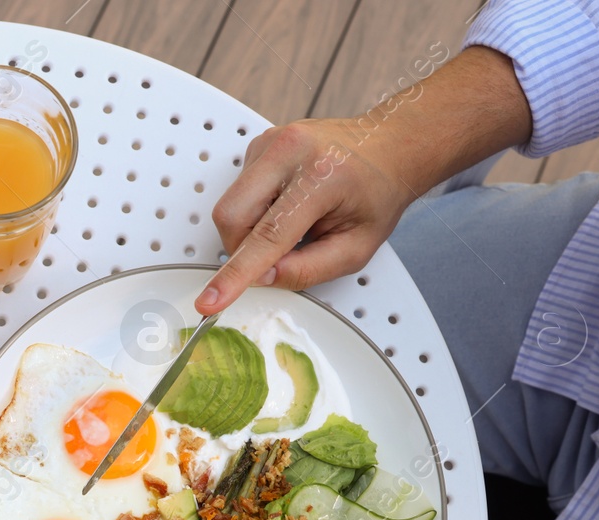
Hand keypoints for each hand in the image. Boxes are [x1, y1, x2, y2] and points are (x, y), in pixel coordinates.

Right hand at [196, 118, 420, 315]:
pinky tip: (287, 201)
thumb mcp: (356, 247)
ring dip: (253, 227)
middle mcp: (289, 150)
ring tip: (295, 218)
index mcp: (320, 176)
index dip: (236, 274)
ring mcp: (271, 141)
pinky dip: (256, 208)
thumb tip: (263, 278)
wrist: (389, 145)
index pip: (267, 236)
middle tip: (279, 252)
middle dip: (243, 248)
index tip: (209, 300)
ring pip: (230, 205)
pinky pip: (238, 190)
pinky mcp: (259, 143)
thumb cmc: (377, 193)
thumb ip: (308, 270)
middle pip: (231, 216)